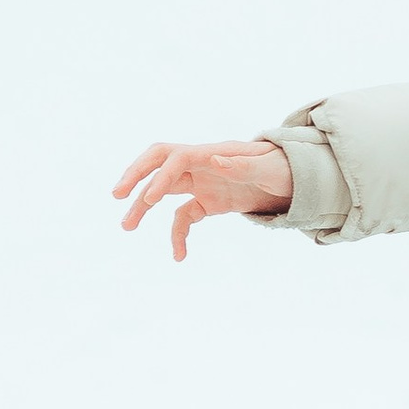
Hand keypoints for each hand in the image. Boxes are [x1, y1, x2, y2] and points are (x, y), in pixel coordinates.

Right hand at [114, 137, 291, 259]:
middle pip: (158, 164)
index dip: (161, 176)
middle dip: (135, 176)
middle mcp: (200, 165)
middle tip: (116, 195)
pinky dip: (177, 235)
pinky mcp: (206, 202)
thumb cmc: (282, 168)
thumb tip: (214, 159)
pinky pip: (183, 216)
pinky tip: (179, 256)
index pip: (176, 158)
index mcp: (212, 153)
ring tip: (126, 227)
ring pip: (163, 191)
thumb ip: (242, 164)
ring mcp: (201, 184)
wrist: (292, 180)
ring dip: (143, 207)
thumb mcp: (269, 167)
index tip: (150, 199)